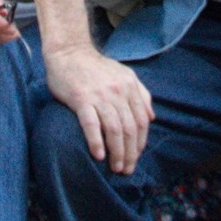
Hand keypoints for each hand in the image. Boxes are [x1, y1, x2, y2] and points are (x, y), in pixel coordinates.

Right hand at [43, 44, 152, 174]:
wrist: (68, 51)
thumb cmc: (95, 67)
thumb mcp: (124, 74)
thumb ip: (140, 94)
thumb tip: (151, 117)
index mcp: (130, 87)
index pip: (141, 121)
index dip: (140, 143)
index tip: (135, 157)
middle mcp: (118, 92)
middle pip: (130, 129)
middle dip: (130, 153)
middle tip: (126, 169)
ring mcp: (100, 95)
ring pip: (114, 130)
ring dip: (117, 152)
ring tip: (115, 167)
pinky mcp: (81, 99)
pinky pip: (92, 124)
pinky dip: (97, 142)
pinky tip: (98, 155)